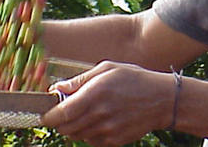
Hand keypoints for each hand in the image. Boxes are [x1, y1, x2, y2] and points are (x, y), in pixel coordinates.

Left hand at [42, 61, 174, 146]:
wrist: (161, 100)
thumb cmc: (133, 79)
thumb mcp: (107, 69)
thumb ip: (79, 80)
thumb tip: (57, 89)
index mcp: (95, 94)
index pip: (61, 114)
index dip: (49, 116)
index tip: (46, 112)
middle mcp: (99, 114)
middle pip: (65, 128)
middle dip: (60, 121)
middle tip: (64, 110)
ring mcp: (107, 130)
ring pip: (77, 135)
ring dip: (74, 126)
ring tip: (86, 112)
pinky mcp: (114, 141)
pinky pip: (91, 141)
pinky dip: (89, 133)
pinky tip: (100, 119)